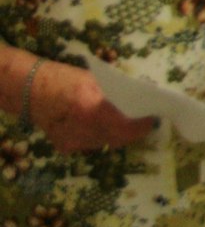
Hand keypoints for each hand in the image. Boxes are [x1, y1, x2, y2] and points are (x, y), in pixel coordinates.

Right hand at [29, 61, 154, 152]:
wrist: (30, 90)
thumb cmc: (65, 79)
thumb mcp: (97, 80)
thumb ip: (118, 93)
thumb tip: (144, 96)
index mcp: (92, 109)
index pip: (128, 126)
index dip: (143, 124)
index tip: (153, 117)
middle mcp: (83, 130)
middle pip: (120, 138)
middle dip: (134, 130)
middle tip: (143, 121)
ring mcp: (74, 142)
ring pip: (106, 142)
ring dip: (116, 133)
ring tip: (121, 120)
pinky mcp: (66, 147)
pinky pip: (90, 143)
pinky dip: (98, 135)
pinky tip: (96, 124)